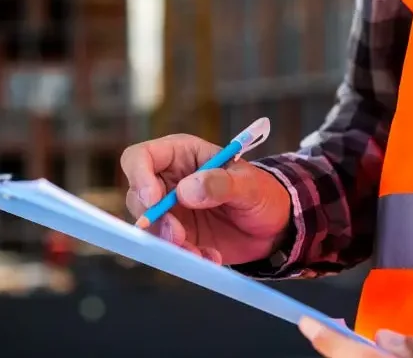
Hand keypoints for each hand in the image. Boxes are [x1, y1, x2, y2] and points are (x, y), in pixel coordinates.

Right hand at [120, 133, 291, 264]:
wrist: (274, 226)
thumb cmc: (262, 192)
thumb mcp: (250, 184)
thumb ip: (221, 183)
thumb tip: (186, 191)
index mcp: (180, 155)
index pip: (140, 157)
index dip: (139, 176)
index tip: (154, 200)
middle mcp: (168, 181)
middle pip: (138, 196)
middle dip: (155, 219)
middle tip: (179, 235)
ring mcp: (171, 211)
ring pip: (150, 226)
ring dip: (169, 242)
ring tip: (199, 252)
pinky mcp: (179, 236)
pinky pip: (168, 248)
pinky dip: (185, 256)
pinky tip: (210, 257)